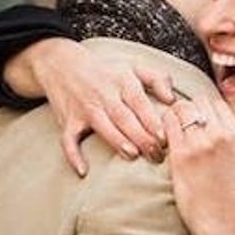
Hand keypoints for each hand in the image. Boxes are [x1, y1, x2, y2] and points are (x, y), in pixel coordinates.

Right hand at [5, 38, 176, 174]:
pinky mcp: (68, 121)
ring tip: (132, 155)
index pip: (139, 102)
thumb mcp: (132, 67)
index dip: (151, 120)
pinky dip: (73, 155)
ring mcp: (85, 108)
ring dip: (117, 141)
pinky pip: (68, 140)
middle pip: (124, 116)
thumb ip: (157, 79)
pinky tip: (83, 171)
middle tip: (156, 154)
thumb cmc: (104, 71)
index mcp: (122, 81)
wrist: (61, 64)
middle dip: (140, 136)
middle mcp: (103, 94)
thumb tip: (173, 99)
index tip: (164, 137)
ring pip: (102, 126)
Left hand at [162, 96, 234, 234]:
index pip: (217, 103)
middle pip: (198, 102)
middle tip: (186, 125)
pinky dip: (164, 127)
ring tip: (174, 129)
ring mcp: (197, 145)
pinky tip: (165, 138)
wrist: (226, 228)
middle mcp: (218, 136)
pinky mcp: (179, 158)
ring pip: (180, 109)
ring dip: (176, 116)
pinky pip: (167, 126)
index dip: (207, 110)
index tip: (201, 122)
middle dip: (191, 110)